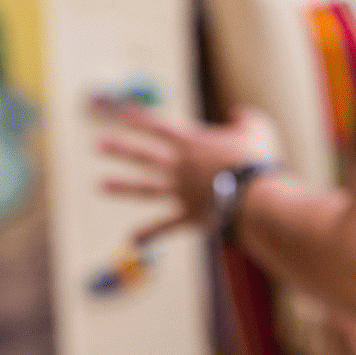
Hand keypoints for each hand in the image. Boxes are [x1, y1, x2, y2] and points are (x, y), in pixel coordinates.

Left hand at [98, 105, 282, 241]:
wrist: (256, 198)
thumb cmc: (257, 160)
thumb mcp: (257, 129)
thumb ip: (245, 119)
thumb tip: (238, 114)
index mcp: (192, 144)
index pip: (160, 128)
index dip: (140, 120)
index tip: (120, 115)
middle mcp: (179, 167)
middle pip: (143, 156)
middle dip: (120, 149)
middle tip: (98, 145)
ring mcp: (180, 193)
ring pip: (145, 189)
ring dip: (122, 187)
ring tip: (101, 185)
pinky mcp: (188, 216)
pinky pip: (164, 227)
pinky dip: (149, 234)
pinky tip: (130, 240)